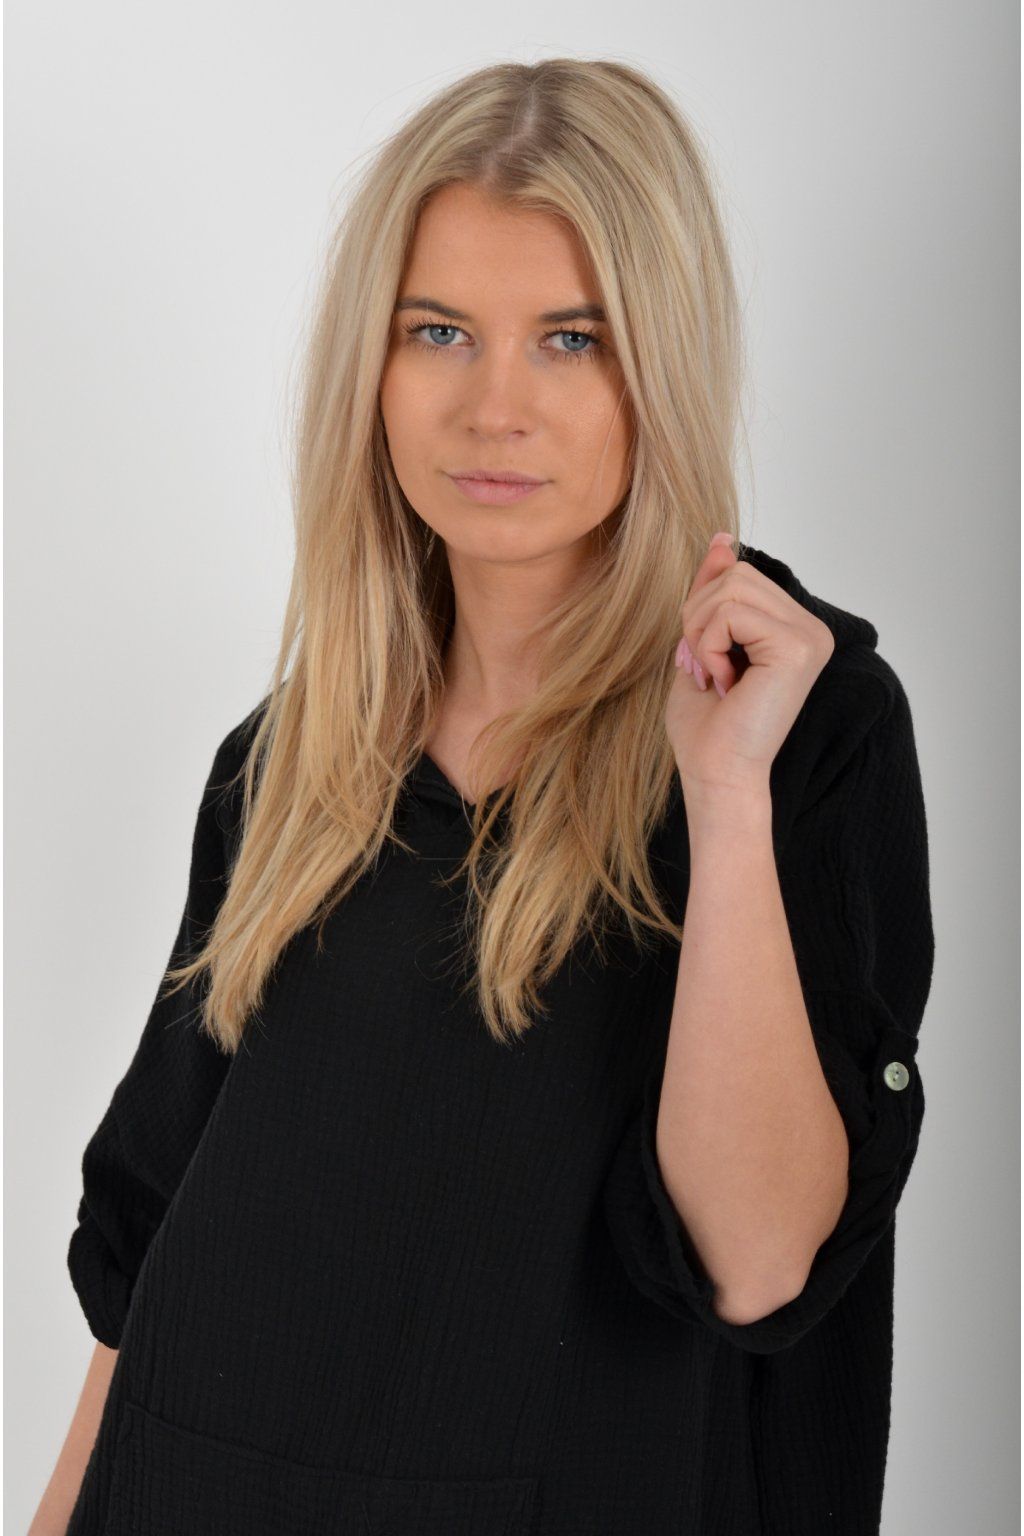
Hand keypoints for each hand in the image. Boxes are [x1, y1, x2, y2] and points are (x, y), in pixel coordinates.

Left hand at [665, 533, 835, 799]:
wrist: (715, 775)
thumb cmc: (706, 726)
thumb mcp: (701, 642)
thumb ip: (714, 591)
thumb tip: (723, 538)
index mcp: (795, 627)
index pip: (738, 574)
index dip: (702, 610)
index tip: (706, 660)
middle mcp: (812, 628)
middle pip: (735, 574)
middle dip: (698, 619)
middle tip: (706, 671)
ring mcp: (810, 636)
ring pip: (730, 588)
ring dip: (701, 635)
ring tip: (716, 678)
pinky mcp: (797, 647)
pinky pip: (730, 613)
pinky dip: (708, 647)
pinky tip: (724, 684)